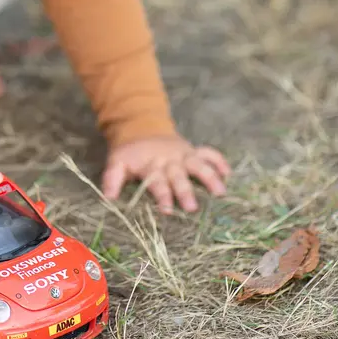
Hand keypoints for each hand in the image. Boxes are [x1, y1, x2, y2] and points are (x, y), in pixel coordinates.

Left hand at [102, 135, 230, 213]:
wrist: (141, 128)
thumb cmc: (130, 154)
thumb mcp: (117, 162)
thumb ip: (112, 179)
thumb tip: (108, 198)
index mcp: (150, 164)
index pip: (157, 181)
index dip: (162, 195)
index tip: (167, 210)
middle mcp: (169, 160)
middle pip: (179, 175)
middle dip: (185, 191)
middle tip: (192, 208)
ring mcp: (183, 154)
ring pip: (198, 164)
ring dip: (209, 176)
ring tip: (221, 192)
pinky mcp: (192, 150)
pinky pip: (208, 153)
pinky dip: (218, 161)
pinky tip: (228, 173)